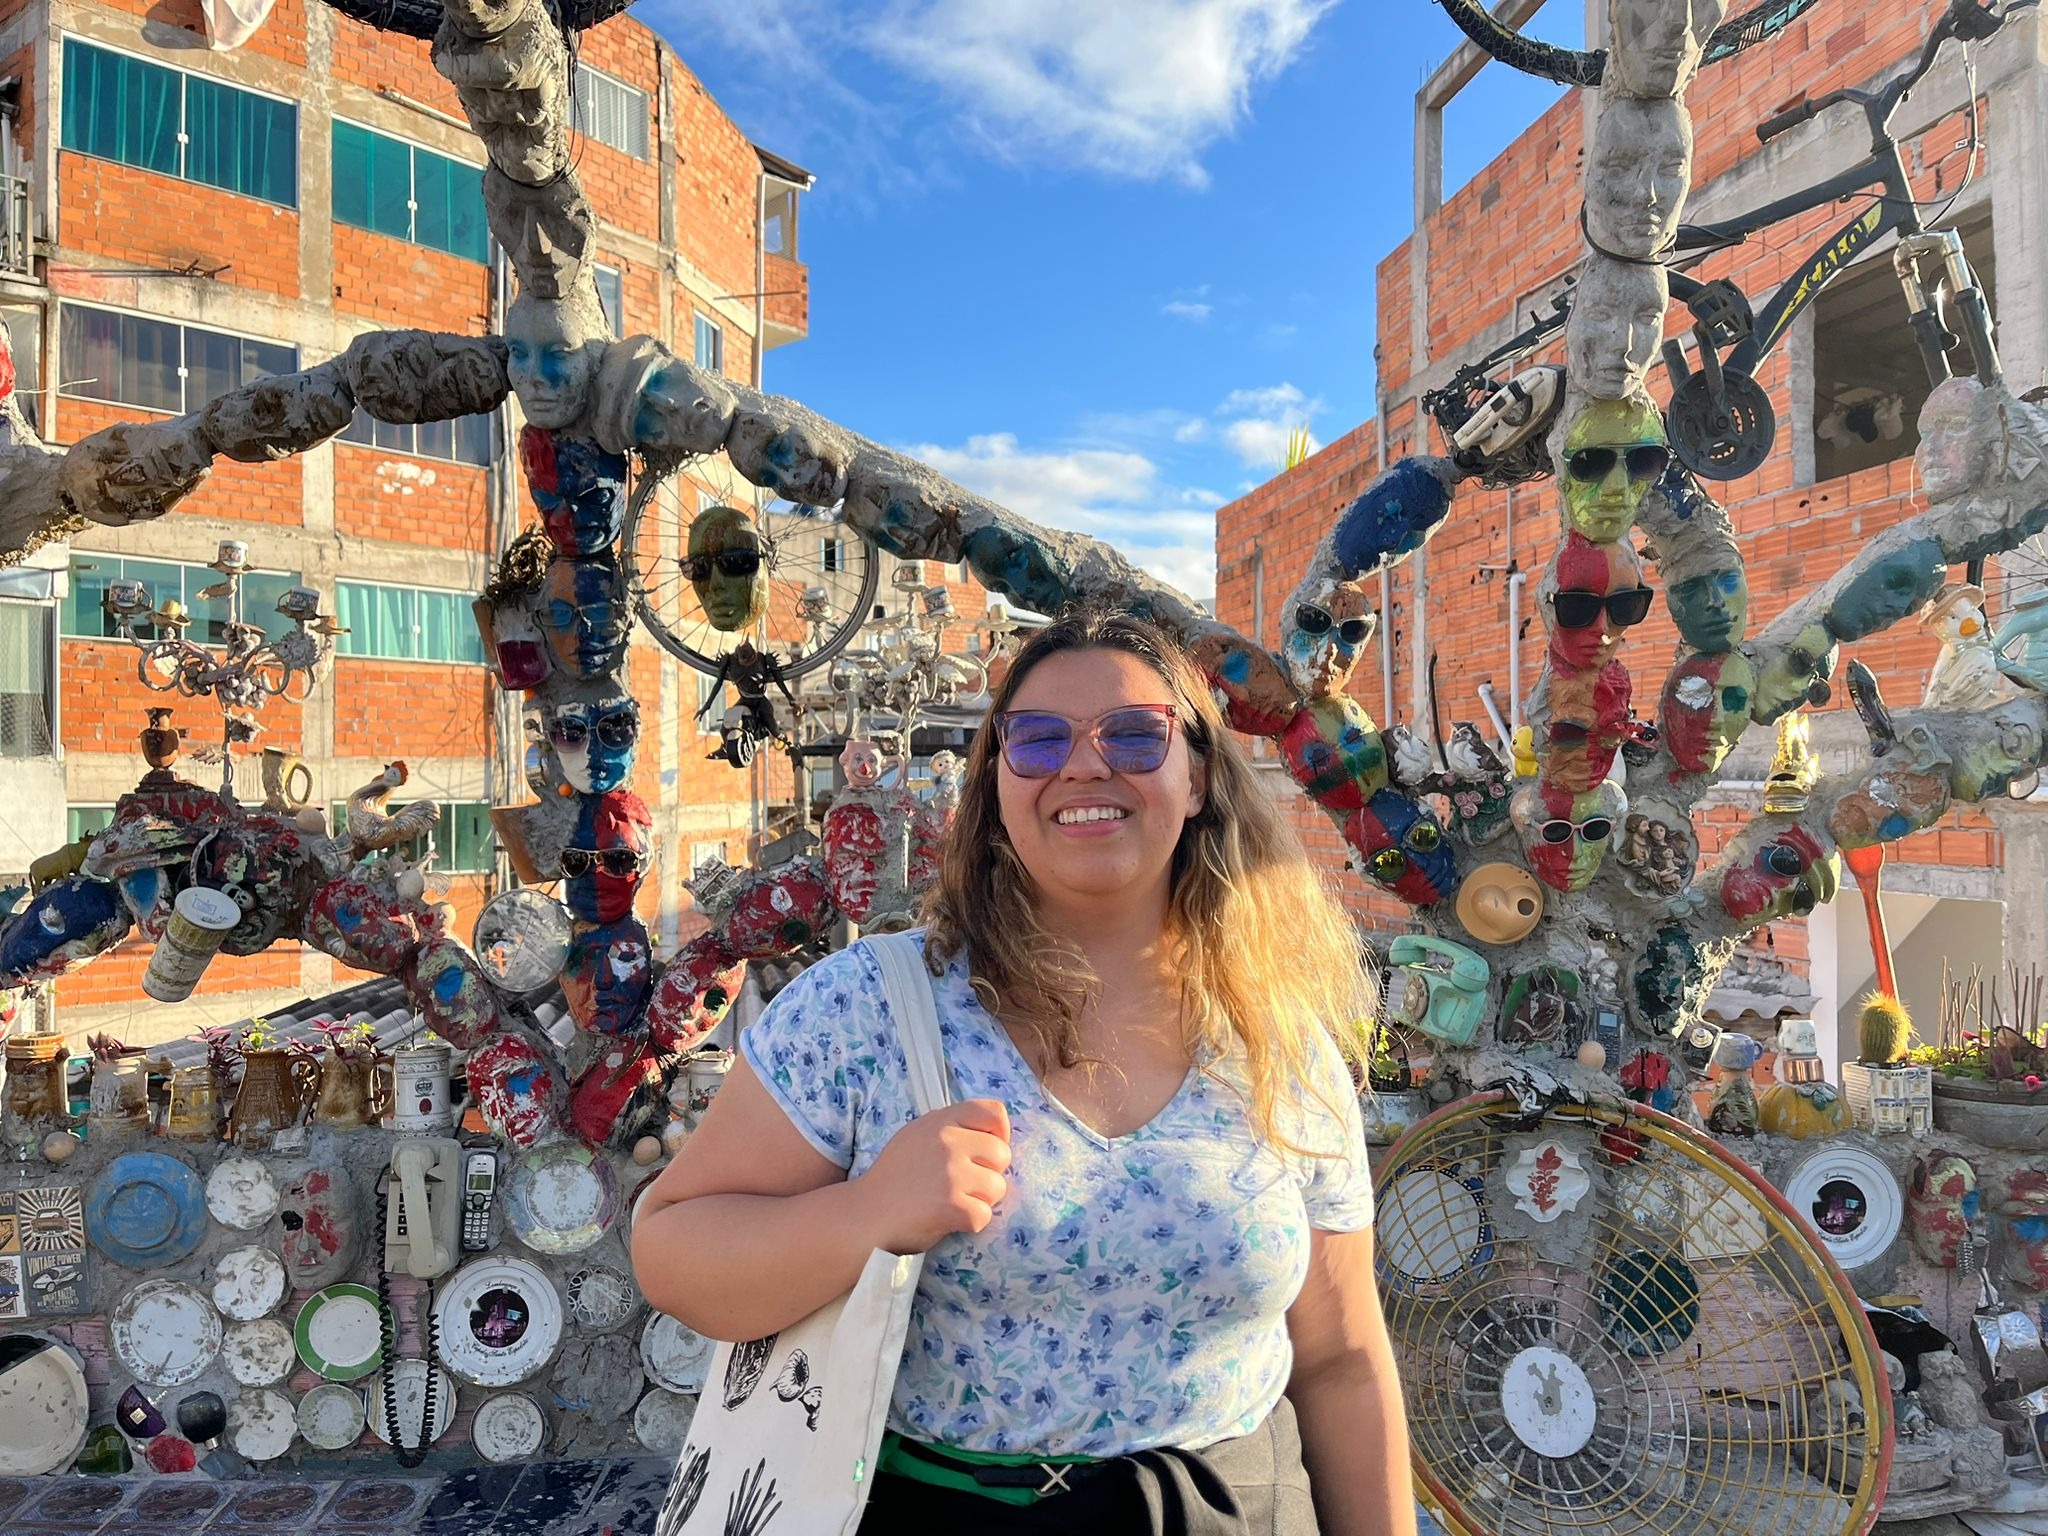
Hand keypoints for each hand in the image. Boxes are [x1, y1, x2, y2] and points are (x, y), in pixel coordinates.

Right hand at [856, 1097, 1010, 1254]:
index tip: (986, 1153)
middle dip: (989, 1174)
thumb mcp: (917, 1137)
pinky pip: (984, 1215)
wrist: (865, 1215)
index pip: (993, 1112)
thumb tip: (994, 1135)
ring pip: (998, 1187)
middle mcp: (947, 1141)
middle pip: (1002, 1154)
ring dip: (980, 1201)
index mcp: (940, 1121)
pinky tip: (946, 1220)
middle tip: (963, 1185)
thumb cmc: (893, 1179)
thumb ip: (951, 1130)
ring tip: (951, 1203)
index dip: (999, 1134)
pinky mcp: (952, 1204)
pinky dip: (969, 1223)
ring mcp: (950, 1173)